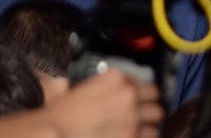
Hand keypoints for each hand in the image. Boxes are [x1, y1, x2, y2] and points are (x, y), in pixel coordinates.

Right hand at [46, 70, 163, 137]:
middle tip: (140, 113)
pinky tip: (133, 137)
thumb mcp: (75, 90)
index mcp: (115, 78)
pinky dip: (143, 137)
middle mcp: (129, 95)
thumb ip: (93, 86)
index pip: (141, 80)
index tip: (134, 97)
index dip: (138, 92)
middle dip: (148, 106)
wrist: (53, 135)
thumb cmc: (57, 116)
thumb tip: (87, 88)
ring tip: (138, 128)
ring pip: (156, 120)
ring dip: (148, 124)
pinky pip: (150, 137)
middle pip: (155, 98)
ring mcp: (133, 119)